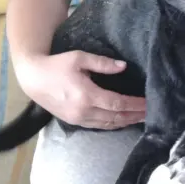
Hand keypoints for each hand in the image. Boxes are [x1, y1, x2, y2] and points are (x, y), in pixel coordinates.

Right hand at [15, 50, 145, 128]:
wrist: (33, 79)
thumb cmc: (56, 65)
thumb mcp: (79, 58)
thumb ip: (103, 63)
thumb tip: (123, 67)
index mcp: (87, 95)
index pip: (118, 104)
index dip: (135, 105)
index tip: (148, 103)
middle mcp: (84, 111)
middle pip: (116, 117)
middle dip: (135, 116)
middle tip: (151, 113)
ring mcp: (78, 119)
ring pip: (108, 124)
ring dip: (126, 122)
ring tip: (141, 118)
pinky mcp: (74, 122)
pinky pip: (99, 126)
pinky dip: (113, 124)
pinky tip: (122, 120)